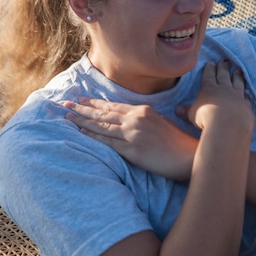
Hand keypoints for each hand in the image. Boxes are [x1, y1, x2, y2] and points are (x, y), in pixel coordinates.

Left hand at [64, 98, 197, 180]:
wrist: (190, 156)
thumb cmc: (180, 142)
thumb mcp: (164, 122)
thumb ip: (147, 119)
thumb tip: (135, 119)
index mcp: (143, 110)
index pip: (114, 105)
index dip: (96, 102)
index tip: (82, 99)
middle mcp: (136, 119)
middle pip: (103, 112)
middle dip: (83, 108)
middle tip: (66, 104)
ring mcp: (133, 134)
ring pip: (102, 125)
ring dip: (82, 121)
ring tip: (68, 117)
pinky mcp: (132, 150)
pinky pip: (108, 142)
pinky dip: (93, 136)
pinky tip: (81, 133)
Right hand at [183, 60, 253, 135]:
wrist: (228, 123)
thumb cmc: (206, 117)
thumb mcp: (192, 114)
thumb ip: (186, 111)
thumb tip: (177, 109)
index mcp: (209, 88)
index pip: (209, 76)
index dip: (209, 69)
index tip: (211, 63)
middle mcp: (224, 89)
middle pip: (224, 76)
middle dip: (223, 68)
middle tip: (225, 61)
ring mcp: (237, 96)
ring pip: (237, 83)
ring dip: (237, 76)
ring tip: (238, 70)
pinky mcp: (246, 105)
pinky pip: (246, 97)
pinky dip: (246, 94)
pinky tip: (247, 93)